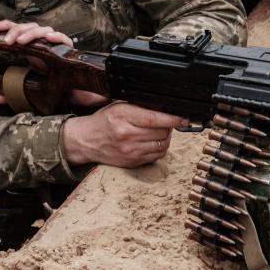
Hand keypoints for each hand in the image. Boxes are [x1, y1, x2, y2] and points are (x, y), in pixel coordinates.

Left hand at [0, 21, 105, 108]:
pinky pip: (63, 39)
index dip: (6, 26)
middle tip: (8, 41)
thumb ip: (12, 93)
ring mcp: (55, 45)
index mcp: (32, 49)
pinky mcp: (68, 50)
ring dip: (31, 33)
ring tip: (22, 41)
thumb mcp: (28, 90)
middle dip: (16, 31)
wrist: (73, 95)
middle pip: (29, 27)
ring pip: (43, 30)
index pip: (18, 32)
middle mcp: (43, 44)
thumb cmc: (52, 87)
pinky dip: (56, 36)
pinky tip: (48, 38)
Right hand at [62, 101, 190, 168]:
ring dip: (165, 138)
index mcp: (123, 116)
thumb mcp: (119, 107)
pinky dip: (159, 148)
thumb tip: (165, 109)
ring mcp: (130, 150)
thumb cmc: (103, 122)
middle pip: (161, 132)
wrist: (87, 141)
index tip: (183, 118)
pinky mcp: (132, 162)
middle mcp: (127, 134)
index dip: (173, 119)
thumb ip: (141, 107)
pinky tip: (153, 142)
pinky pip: (156, 156)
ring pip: (162, 144)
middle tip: (166, 122)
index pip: (155, 118)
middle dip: (168, 127)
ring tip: (159, 132)